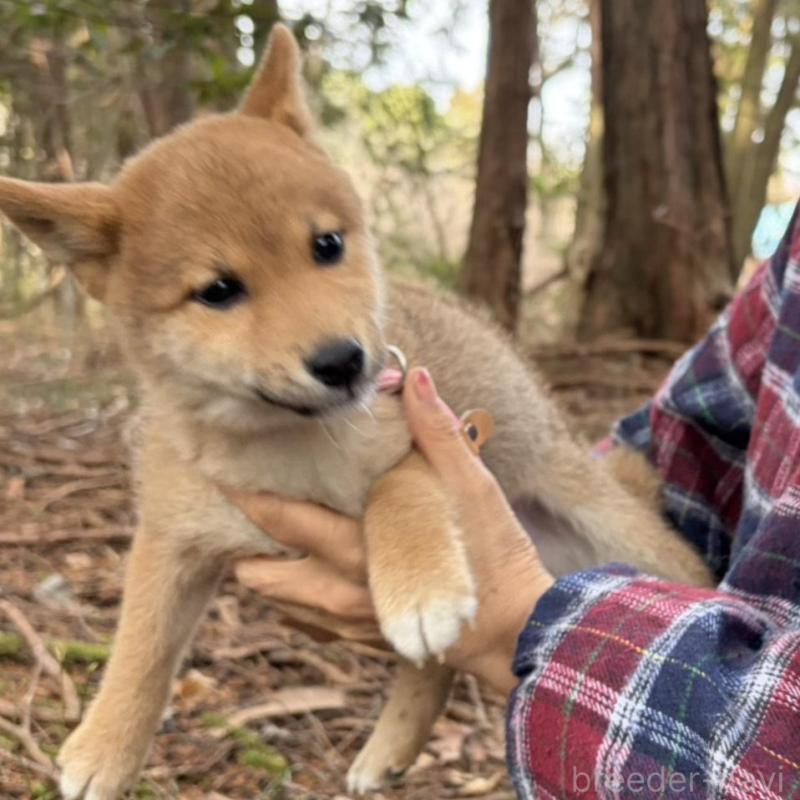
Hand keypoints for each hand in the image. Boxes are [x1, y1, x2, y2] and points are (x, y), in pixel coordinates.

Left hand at [231, 367, 553, 694]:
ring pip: (281, 602)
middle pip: (263, 574)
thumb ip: (437, 431)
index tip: (220, 473)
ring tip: (263, 545)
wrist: (518, 628)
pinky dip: (294, 602)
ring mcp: (352, 622)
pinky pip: (310, 625)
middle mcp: (344, 591)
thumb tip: (414, 377)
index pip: (284, 520)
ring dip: (266, 574)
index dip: (246, 496)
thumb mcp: (472, 485)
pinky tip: (303, 580)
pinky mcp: (366, 640)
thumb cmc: (497, 552)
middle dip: (242, 544)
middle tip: (239, 510)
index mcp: (360, 547)